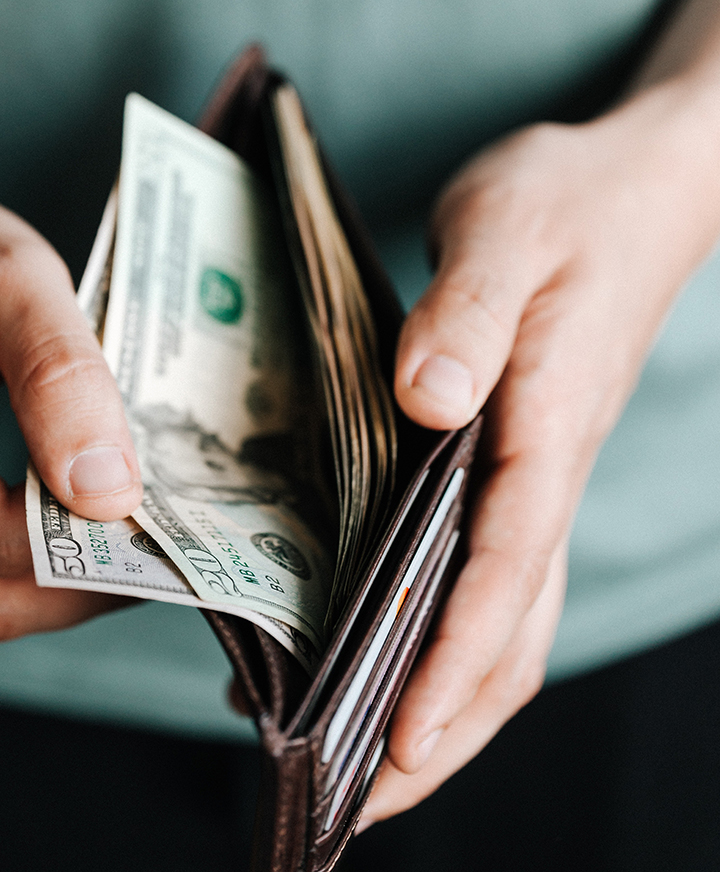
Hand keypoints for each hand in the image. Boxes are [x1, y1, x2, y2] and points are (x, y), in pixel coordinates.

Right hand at [0, 104, 140, 640]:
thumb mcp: (7, 281)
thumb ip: (61, 380)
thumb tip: (109, 493)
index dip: (85, 550)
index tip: (161, 533)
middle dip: (79, 589)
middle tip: (161, 559)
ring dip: (53, 590)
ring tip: (127, 551)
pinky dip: (16, 571)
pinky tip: (72, 538)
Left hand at [362, 82, 719, 824]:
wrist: (626, 188)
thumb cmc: (567, 204)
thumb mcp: (506, 232)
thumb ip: (466, 314)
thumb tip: (430, 399)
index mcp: (548, 430)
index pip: (506, 572)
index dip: (454, 663)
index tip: (395, 743)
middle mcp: (547, 475)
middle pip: (510, 633)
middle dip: (444, 726)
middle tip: (362, 800)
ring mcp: (537, 479)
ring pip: (504, 621)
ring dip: (445, 700)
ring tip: (363, 760)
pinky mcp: (516, 466)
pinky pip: (487, 576)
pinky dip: (442, 635)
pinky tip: (385, 648)